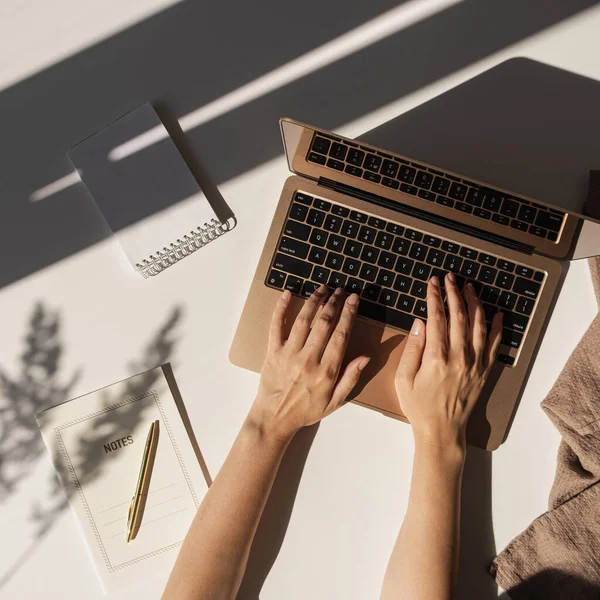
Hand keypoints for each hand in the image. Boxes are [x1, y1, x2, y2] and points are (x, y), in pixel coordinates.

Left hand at [248, 285, 369, 442]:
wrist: (274, 418)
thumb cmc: (306, 411)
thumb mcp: (335, 401)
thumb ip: (351, 378)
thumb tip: (365, 357)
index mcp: (326, 371)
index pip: (341, 335)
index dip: (348, 314)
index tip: (353, 299)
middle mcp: (308, 359)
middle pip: (324, 323)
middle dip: (334, 303)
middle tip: (341, 290)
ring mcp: (288, 354)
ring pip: (304, 320)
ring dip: (314, 301)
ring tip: (322, 288)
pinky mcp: (272, 352)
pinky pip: (276, 325)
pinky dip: (281, 308)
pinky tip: (288, 294)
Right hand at [395, 273, 502, 449]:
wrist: (442, 431)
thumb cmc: (419, 406)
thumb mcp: (403, 379)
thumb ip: (412, 349)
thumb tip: (420, 323)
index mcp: (436, 358)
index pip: (437, 318)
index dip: (435, 297)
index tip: (432, 282)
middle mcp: (459, 357)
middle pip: (459, 316)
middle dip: (454, 293)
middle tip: (450, 277)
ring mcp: (475, 364)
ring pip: (478, 325)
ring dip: (474, 303)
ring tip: (469, 287)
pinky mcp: (484, 371)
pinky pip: (494, 344)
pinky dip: (497, 327)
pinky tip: (497, 313)